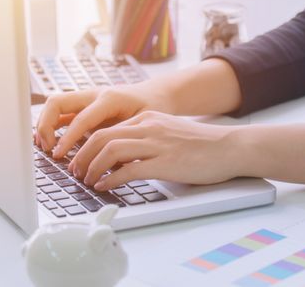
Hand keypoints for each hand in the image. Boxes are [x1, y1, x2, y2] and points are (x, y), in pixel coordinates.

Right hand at [35, 84, 171, 157]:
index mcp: (110, 98)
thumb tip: (108, 164)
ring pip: (55, 105)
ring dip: (45, 125)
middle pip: (57, 102)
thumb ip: (125, 141)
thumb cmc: (154, 108)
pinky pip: (62, 112)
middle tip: (47, 149)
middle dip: (46, 125)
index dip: (67, 138)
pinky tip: (50, 143)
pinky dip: (52, 126)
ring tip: (45, 147)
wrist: (157, 94)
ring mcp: (88, 98)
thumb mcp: (144, 125)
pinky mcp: (85, 106)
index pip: (80, 118)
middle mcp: (94, 95)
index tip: (59, 156)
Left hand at [69, 111, 242, 190]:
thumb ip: (144, 139)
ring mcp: (156, 144)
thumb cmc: (201, 144)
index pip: (107, 128)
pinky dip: (110, 179)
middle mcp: (148, 126)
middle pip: (102, 136)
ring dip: (92, 166)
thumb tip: (119, 158)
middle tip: (75, 170)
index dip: (87, 145)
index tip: (79, 158)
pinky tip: (104, 186)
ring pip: (110, 149)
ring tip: (86, 179)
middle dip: (82, 155)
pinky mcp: (165, 163)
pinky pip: (128, 169)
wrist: (229, 147)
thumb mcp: (167, 133)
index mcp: (148, 118)